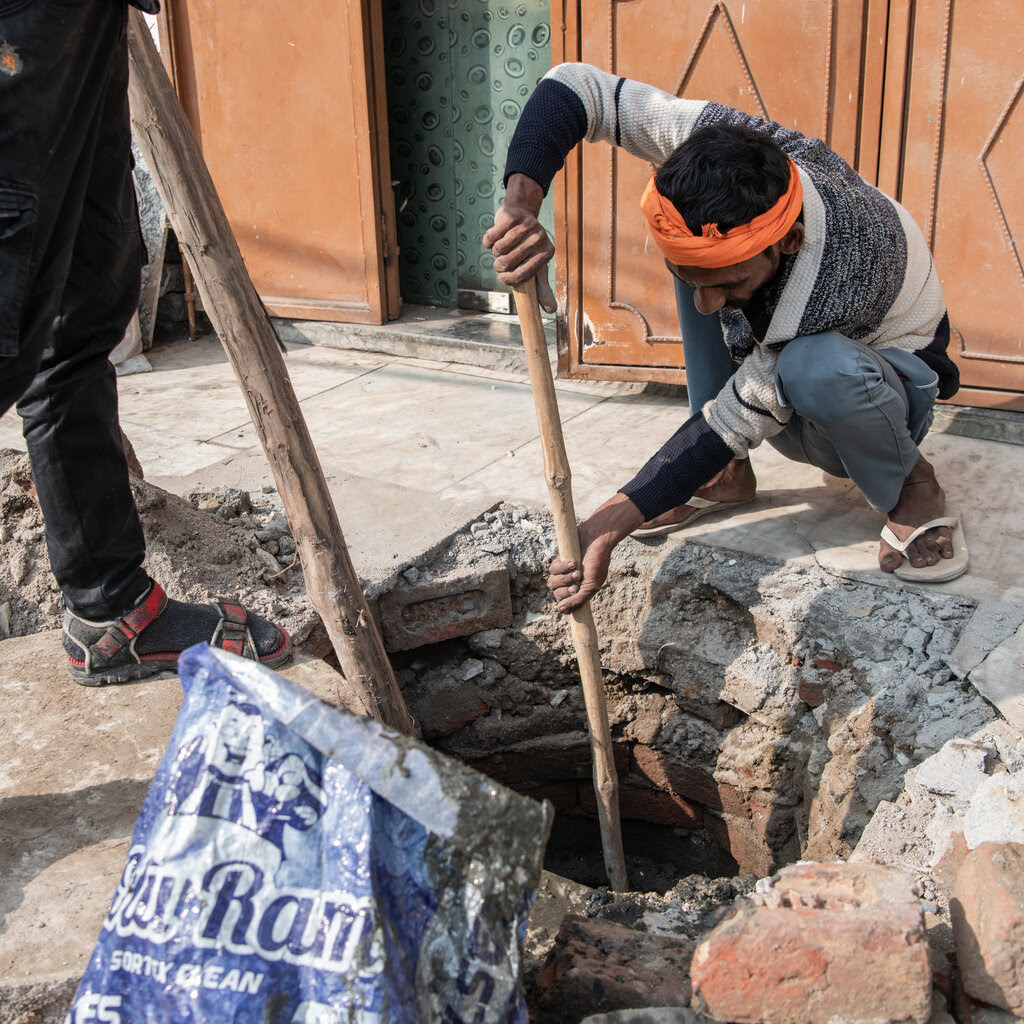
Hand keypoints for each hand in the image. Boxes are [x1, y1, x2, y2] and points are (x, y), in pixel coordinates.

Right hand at [483, 174, 555, 311]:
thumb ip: (543, 290)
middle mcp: (540, 237)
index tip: (503, 277)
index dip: (508, 279)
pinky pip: (491, 237)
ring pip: (498, 249)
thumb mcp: (538, 268)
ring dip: (495, 251)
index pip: (521, 275)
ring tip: (502, 246)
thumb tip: (551, 311)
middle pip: (507, 262)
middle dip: (499, 265)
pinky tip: (497, 236)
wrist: (522, 215)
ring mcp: (526, 225)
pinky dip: (489, 240)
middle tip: (502, 260)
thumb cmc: (529, 248)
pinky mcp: (512, 216)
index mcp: (547, 253)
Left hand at [546, 493, 645, 612]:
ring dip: (565, 577)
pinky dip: (563, 566)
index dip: (566, 601)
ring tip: (577, 569)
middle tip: (578, 578)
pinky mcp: (557, 560)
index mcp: (577, 591)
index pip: (564, 603)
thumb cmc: (598, 562)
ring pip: (552, 582)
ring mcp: (562, 572)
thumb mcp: (591, 585)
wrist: (597, 539)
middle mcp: (568, 583)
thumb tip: (562, 611)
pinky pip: (552, 568)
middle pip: (556, 593)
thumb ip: (578, 600)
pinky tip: (573, 561)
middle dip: (566, 587)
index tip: (575, 593)